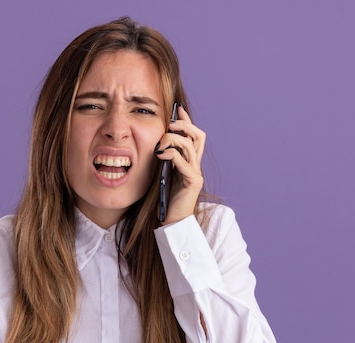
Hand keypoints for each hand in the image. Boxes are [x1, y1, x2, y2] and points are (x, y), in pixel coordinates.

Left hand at [155, 105, 204, 224]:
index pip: (193, 136)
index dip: (186, 122)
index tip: (177, 110)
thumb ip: (163, 159)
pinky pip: (184, 162)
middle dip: (185, 126)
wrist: (172, 220)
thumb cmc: (165, 198)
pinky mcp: (192, 182)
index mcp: (189, 162)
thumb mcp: (163, 172)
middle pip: (198, 136)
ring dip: (175, 139)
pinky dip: (172, 154)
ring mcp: (195, 173)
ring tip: (161, 141)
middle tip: (170, 124)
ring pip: (191, 146)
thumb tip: (156, 143)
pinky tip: (160, 154)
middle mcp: (195, 165)